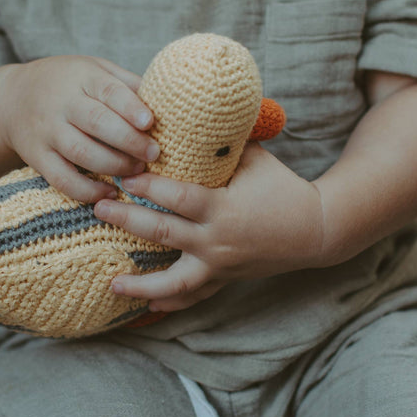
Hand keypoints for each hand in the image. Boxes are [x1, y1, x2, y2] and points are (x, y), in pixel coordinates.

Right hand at [0, 56, 158, 202]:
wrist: (10, 98)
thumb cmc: (66, 83)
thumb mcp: (93, 69)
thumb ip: (126, 84)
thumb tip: (167, 101)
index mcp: (81, 77)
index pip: (108, 91)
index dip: (130, 107)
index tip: (151, 122)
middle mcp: (61, 103)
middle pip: (97, 122)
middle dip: (129, 141)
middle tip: (154, 154)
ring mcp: (46, 131)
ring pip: (81, 152)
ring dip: (113, 165)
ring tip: (137, 170)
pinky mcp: (36, 157)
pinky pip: (61, 178)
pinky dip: (86, 190)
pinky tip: (109, 191)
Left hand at [93, 144, 325, 311]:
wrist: (316, 230)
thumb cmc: (283, 188)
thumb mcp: (255, 159)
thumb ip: (221, 144)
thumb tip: (191, 114)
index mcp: (223, 209)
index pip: (178, 198)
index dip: (149, 187)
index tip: (123, 176)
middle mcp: (217, 241)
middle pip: (163, 233)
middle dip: (128, 221)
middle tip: (99, 209)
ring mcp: (220, 266)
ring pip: (174, 280)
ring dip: (141, 283)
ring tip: (111, 281)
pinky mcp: (224, 279)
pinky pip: (193, 296)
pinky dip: (169, 301)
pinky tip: (145, 302)